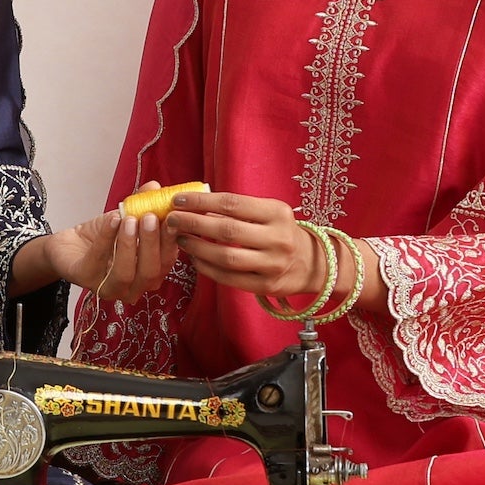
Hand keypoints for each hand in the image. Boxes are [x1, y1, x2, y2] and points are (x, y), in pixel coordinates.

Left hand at [13, 184, 183, 300]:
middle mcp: (133, 287)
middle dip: (151, 244)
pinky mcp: (84, 279)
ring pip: (125, 274)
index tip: (172, 217)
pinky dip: (106, 237)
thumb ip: (143, 204)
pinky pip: (98, 259)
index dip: (171, 241)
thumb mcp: (127, 217)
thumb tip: (155, 187)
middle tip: (149, 217)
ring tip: (129, 219)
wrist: (70, 243)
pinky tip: (112, 219)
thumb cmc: (103, 236)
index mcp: (149, 274)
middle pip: (150, 272)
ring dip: (129, 244)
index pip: (166, 262)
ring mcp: (109, 288)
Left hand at [165, 190, 324, 298]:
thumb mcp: (269, 213)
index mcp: (277, 212)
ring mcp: (273, 264)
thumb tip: (196, 203)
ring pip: (226, 257)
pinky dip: (207, 268)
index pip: (232, 204)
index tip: (178, 199)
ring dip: (197, 247)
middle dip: (193, 223)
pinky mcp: (266, 285)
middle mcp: (278, 238)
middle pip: (227, 230)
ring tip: (180, 239)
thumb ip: (239, 209)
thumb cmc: (280, 231)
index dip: (202, 201)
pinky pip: (229, 278)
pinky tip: (195, 259)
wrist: (312, 263)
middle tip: (172, 219)